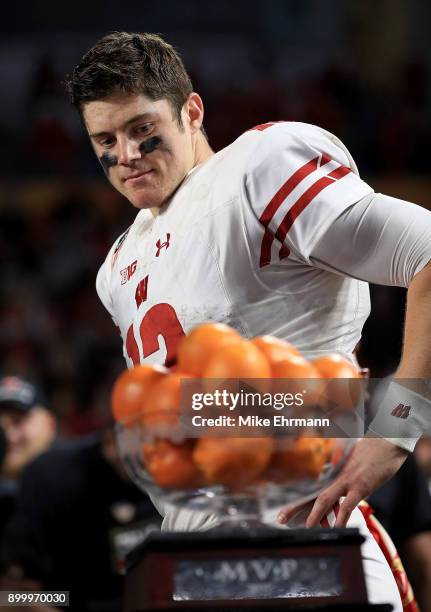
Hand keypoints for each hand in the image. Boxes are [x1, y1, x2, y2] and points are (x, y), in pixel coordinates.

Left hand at [277, 437, 408, 526]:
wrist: (386, 443)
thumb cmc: (370, 455)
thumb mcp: (351, 466)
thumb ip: (342, 479)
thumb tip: (337, 490)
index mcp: (332, 475)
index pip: (310, 490)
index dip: (295, 503)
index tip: (281, 513)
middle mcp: (335, 477)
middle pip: (311, 494)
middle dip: (294, 507)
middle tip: (280, 519)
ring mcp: (347, 481)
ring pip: (326, 499)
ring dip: (315, 515)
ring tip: (307, 528)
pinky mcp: (361, 485)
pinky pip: (349, 504)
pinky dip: (342, 517)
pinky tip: (338, 529)